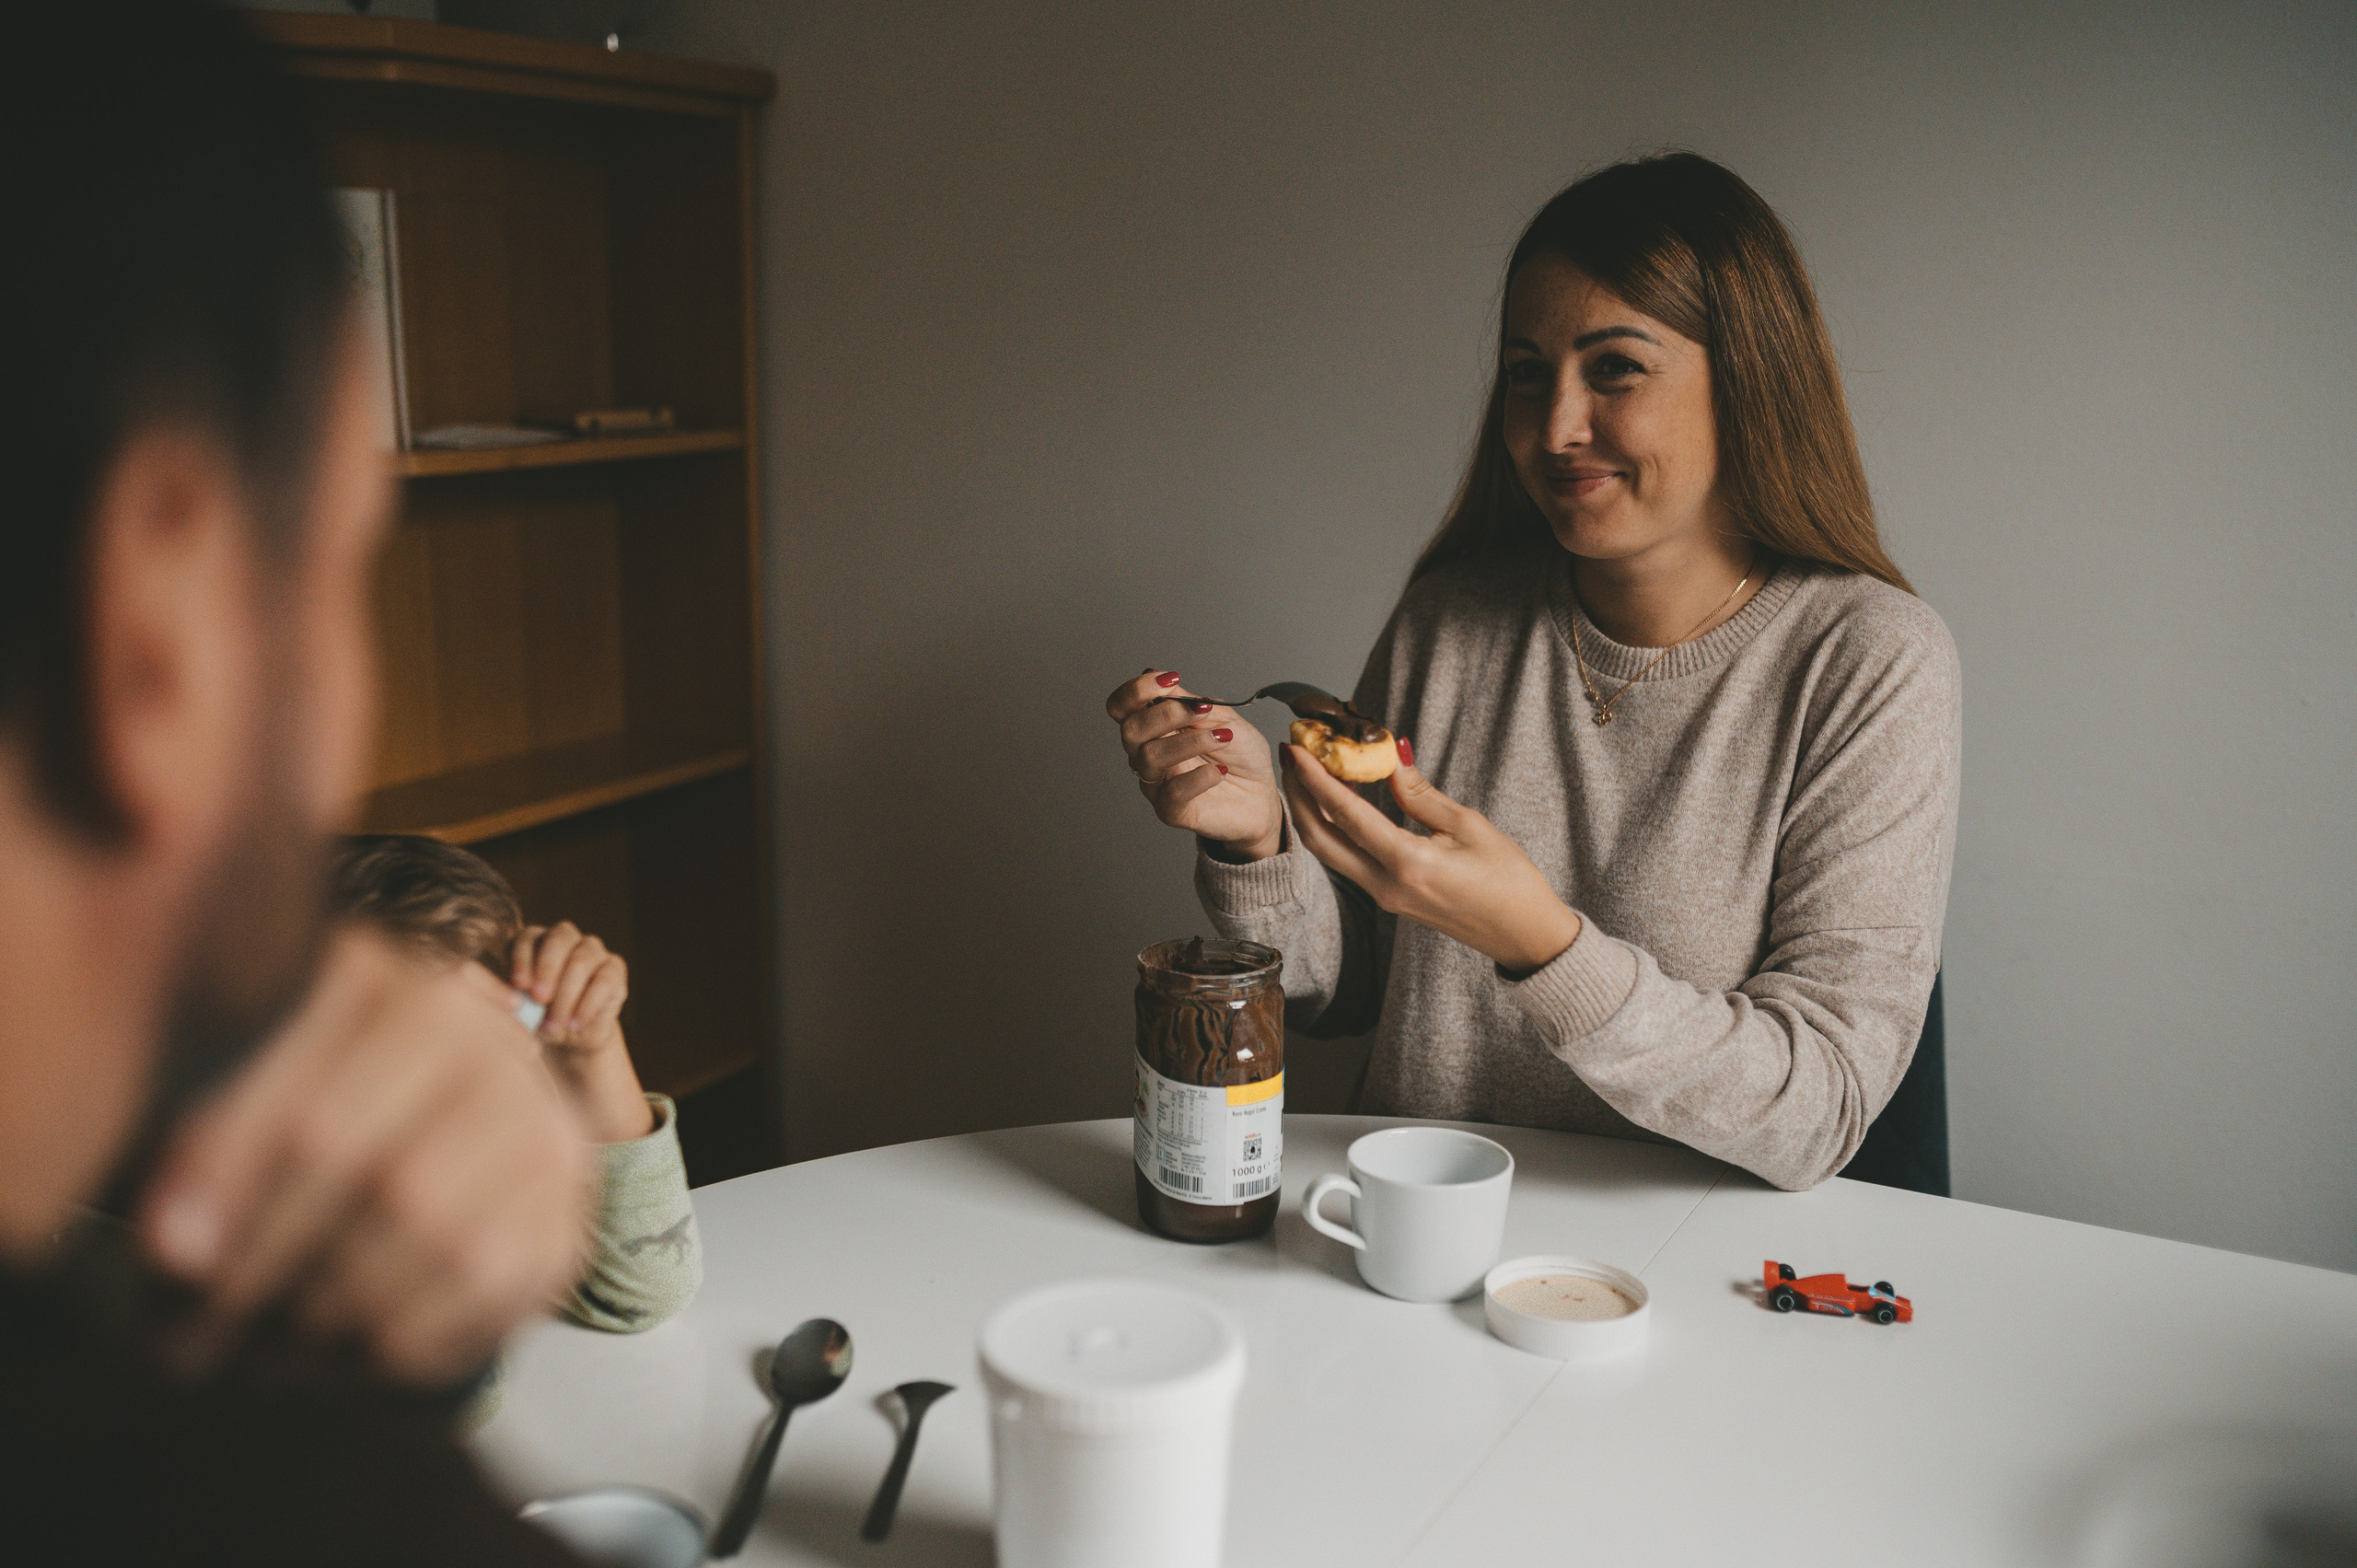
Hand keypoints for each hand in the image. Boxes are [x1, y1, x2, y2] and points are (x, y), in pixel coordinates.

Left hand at [137, 925, 595, 1383]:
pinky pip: (487, 1293)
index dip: (238, 1196)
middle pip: (386, 1184)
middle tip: (192, 1336)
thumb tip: (178, 1250)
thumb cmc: (319, 1103)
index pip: (321, 1118)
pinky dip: (401, 1340)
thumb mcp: (255, 1086)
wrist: (436, 1127)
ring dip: (333, 1316)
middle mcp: (495, 1052)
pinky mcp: (567, 1218)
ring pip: (439, 1240)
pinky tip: (338, 1354)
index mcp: (408, 996)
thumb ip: (210, 1146)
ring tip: (257, 1350)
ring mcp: (544, 1135)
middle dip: (277, 1269)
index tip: (165, 1258)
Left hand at [511, 921, 626, 1056]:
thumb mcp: (521, 1009)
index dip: (523, 958)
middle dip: (547, 968)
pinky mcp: (615, 969)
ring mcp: (593, 951)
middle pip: (559, 938)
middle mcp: (566, 939)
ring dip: (567, 994)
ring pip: (582, 959)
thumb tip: (511, 996)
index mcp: (536, 942)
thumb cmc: (538, 1017)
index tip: (518, 986)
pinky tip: (575, 1023)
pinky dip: (588, 1004)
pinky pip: (604, 980)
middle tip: (539, 998)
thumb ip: (515, 998)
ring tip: (555, 1022)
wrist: (571, 1037)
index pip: (529, 937)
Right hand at [1107, 669, 1282, 859]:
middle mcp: (1147, 753)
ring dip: (1190, 742)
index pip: (1122, 706)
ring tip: (1222, 740)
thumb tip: (1165, 682)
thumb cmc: (1240, 755)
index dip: (1137, 689)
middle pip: (1130, 730)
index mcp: (1154, 727)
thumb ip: (1193, 702)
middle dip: (1167, 714)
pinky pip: (1172, 793)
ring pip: (1150, 757)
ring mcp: (1157, 783)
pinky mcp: (1171, 811)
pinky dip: (1199, 778)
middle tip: (1203, 712)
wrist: (1261, 794)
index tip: (1171, 679)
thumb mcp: (1224, 718)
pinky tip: (1221, 772)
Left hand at [1281, 741, 1581, 974]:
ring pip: (1331, 852)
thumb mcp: (1469, 826)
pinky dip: (1336, 830)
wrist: (1525, 934)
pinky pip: (1351, 861)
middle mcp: (1386, 886)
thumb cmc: (1509, 881)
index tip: (1298, 749)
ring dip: (1314, 813)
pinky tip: (1339, 803)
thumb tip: (1390, 760)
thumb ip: (1420, 795)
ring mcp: (1385, 898)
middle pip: (1321, 838)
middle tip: (1292, 757)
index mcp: (1407, 864)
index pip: (1347, 815)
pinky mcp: (1391, 900)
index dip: (1316, 779)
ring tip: (1308, 774)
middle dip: (1299, 796)